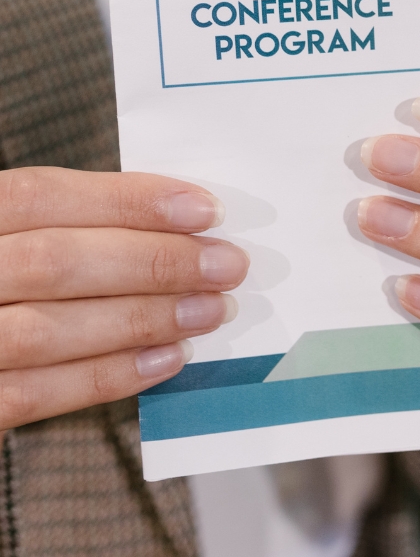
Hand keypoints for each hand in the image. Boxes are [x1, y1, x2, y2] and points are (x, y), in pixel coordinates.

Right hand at [0, 168, 247, 428]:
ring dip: (144, 319)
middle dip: (154, 262)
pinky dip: (108, 375)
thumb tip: (182, 225)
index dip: (128, 201)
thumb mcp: (17, 233)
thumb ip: (74, 224)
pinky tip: (168, 358)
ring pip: (45, 330)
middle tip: (227, 266)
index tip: (206, 210)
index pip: (41, 195)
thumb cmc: (6, 274)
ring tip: (211, 310)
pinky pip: (31, 395)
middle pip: (54, 262)